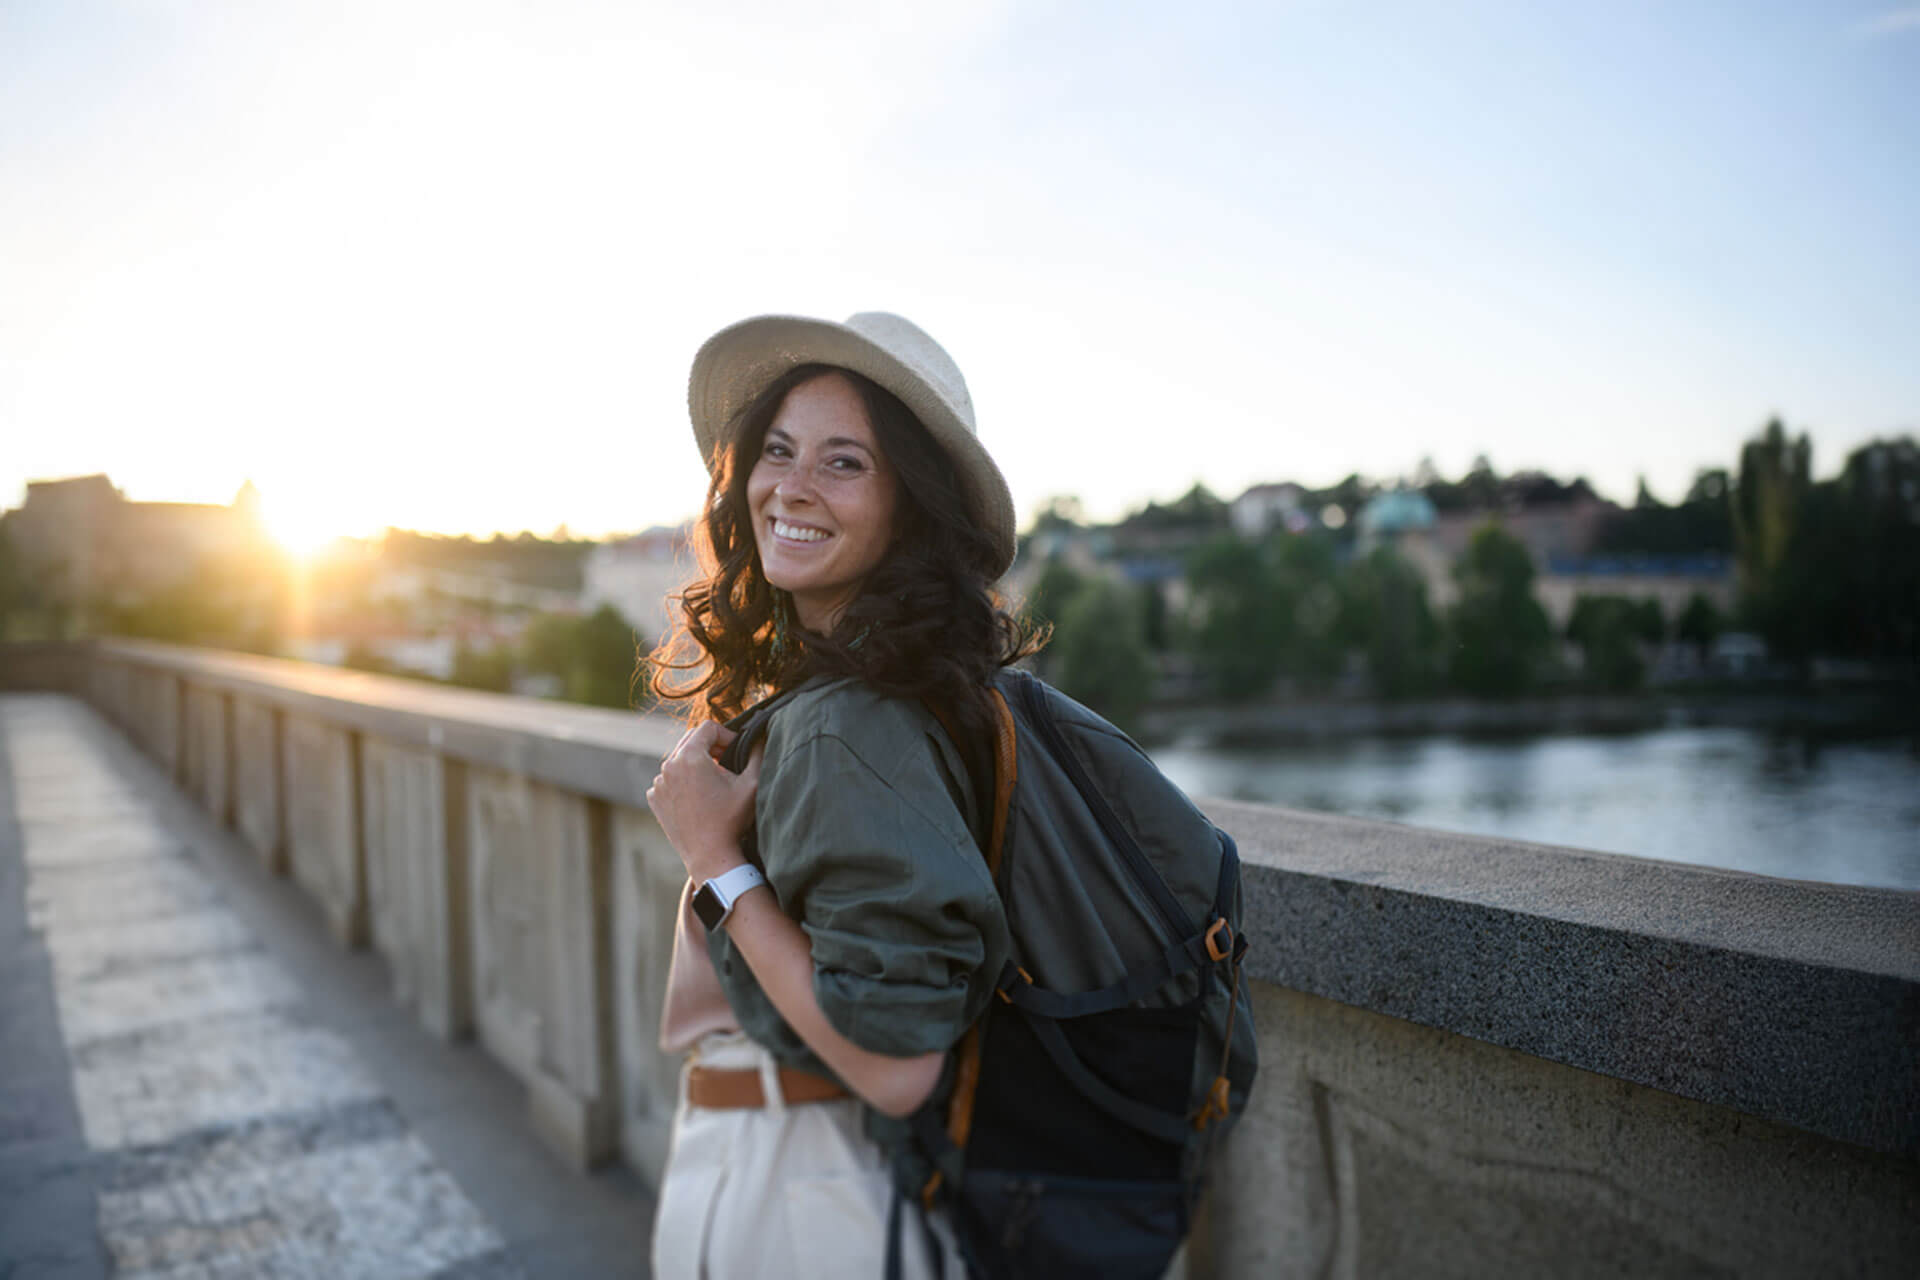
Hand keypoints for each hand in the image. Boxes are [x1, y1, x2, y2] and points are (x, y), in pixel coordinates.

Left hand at [646, 722, 764, 882]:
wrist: (710, 856)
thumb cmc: (732, 821)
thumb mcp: (752, 784)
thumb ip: (758, 752)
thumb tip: (760, 736)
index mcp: (690, 757)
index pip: (708, 727)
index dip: (727, 735)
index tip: (737, 751)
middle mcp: (668, 766)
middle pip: (691, 740)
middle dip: (711, 747)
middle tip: (728, 764)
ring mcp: (658, 783)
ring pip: (679, 759)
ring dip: (697, 764)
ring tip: (714, 783)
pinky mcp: (655, 798)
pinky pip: (669, 778)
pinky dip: (683, 781)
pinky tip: (699, 797)